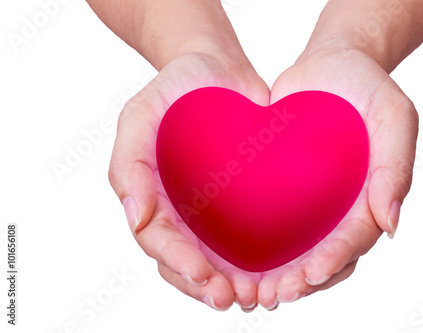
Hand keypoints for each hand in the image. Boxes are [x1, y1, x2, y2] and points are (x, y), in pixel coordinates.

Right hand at [109, 51, 268, 310]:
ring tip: (258, 296)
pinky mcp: (244, 201)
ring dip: (234, 283)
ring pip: (219, 259)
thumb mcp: (139, 116)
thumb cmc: (173, 90)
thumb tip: (136, 219)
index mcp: (152, 199)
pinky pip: (250, 236)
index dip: (179, 264)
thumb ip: (129, 164)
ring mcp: (213, 209)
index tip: (205, 277)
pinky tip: (280, 269)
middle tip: (233, 297)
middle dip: (207, 285)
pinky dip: (261, 259)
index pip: (160, 243)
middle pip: (188, 262)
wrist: (215, 68)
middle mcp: (182, 211)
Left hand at [257, 46, 418, 307]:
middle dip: (302, 280)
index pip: (355, 238)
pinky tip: (233, 257)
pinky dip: (258, 244)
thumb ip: (397, 167)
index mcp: (371, 196)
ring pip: (298, 248)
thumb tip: (392, 225)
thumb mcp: (394, 115)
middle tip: (275, 295)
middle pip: (326, 255)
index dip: (335, 260)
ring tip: (252, 292)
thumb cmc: (366, 86)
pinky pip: (274, 221)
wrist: (332, 62)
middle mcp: (342, 206)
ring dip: (279, 274)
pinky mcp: (285, 187)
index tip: (310, 276)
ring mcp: (315, 200)